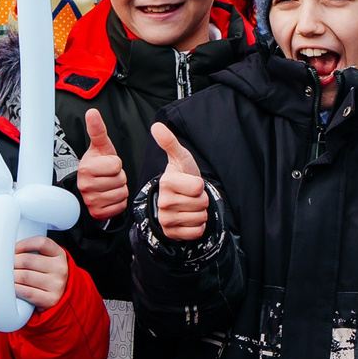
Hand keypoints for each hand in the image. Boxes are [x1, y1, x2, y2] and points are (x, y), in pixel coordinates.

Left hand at [12, 235, 69, 310]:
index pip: (41, 242)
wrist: (58, 296)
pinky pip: (27, 292)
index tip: (13, 249)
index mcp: (58, 254)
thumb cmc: (46, 275)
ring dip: (11, 277)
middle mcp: (60, 268)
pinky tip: (12, 288)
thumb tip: (8, 251)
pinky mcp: (50, 300)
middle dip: (12, 262)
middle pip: (27, 260)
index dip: (23, 244)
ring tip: (7, 277)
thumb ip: (31, 252)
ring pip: (25, 276)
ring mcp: (56, 285)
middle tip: (4, 265)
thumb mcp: (46, 259)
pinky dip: (16, 289)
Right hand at [76, 110, 128, 221]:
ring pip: (121, 193)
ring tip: (109, 185)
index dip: (116, 164)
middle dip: (118, 177)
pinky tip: (109, 196)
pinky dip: (118, 202)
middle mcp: (85, 185)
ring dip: (119, 189)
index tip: (107, 165)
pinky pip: (120, 206)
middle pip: (120, 180)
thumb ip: (98, 130)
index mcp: (86, 167)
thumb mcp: (100, 147)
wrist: (90, 187)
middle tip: (108, 176)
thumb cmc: (98, 165)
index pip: (116, 165)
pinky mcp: (98, 213)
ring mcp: (91, 201)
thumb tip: (92, 112)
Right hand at [149, 123, 208, 242]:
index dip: (200, 185)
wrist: (179, 199)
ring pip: (200, 218)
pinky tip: (189, 218)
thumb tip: (156, 125)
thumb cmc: (183, 176)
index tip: (191, 183)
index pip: (198, 187)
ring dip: (200, 212)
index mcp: (166, 182)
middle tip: (191, 195)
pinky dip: (198, 226)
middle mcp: (162, 202)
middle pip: (200, 203)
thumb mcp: (181, 158)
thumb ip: (170, 142)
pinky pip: (197, 232)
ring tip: (190, 205)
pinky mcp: (170, 233)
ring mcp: (165, 219)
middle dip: (201, 199)